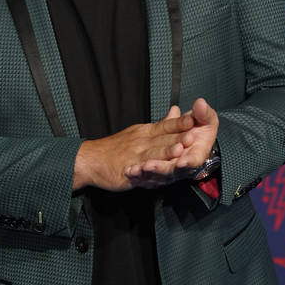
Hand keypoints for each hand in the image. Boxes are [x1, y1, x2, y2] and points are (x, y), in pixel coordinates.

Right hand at [72, 106, 194, 191]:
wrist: (91, 158)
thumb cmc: (117, 146)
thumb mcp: (139, 131)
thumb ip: (161, 125)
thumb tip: (177, 112)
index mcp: (146, 132)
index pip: (165, 126)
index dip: (179, 123)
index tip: (192, 119)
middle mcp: (141, 142)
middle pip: (162, 140)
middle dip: (178, 138)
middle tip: (193, 136)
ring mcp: (133, 156)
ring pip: (152, 155)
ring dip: (164, 152)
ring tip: (177, 151)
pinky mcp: (126, 171)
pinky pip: (137, 172)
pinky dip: (143, 171)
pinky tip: (149, 172)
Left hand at [125, 98, 218, 187]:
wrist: (190, 138)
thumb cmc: (197, 130)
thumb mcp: (203, 120)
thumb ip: (202, 114)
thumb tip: (200, 104)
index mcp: (197, 152)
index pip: (194, 160)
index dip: (189, 162)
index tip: (182, 162)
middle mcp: (184, 164)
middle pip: (174, 170)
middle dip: (162, 168)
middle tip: (150, 165)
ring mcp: (170, 170)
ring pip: (160, 175)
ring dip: (149, 172)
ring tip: (140, 168)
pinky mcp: (157, 174)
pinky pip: (147, 178)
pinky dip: (138, 175)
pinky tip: (129, 171)